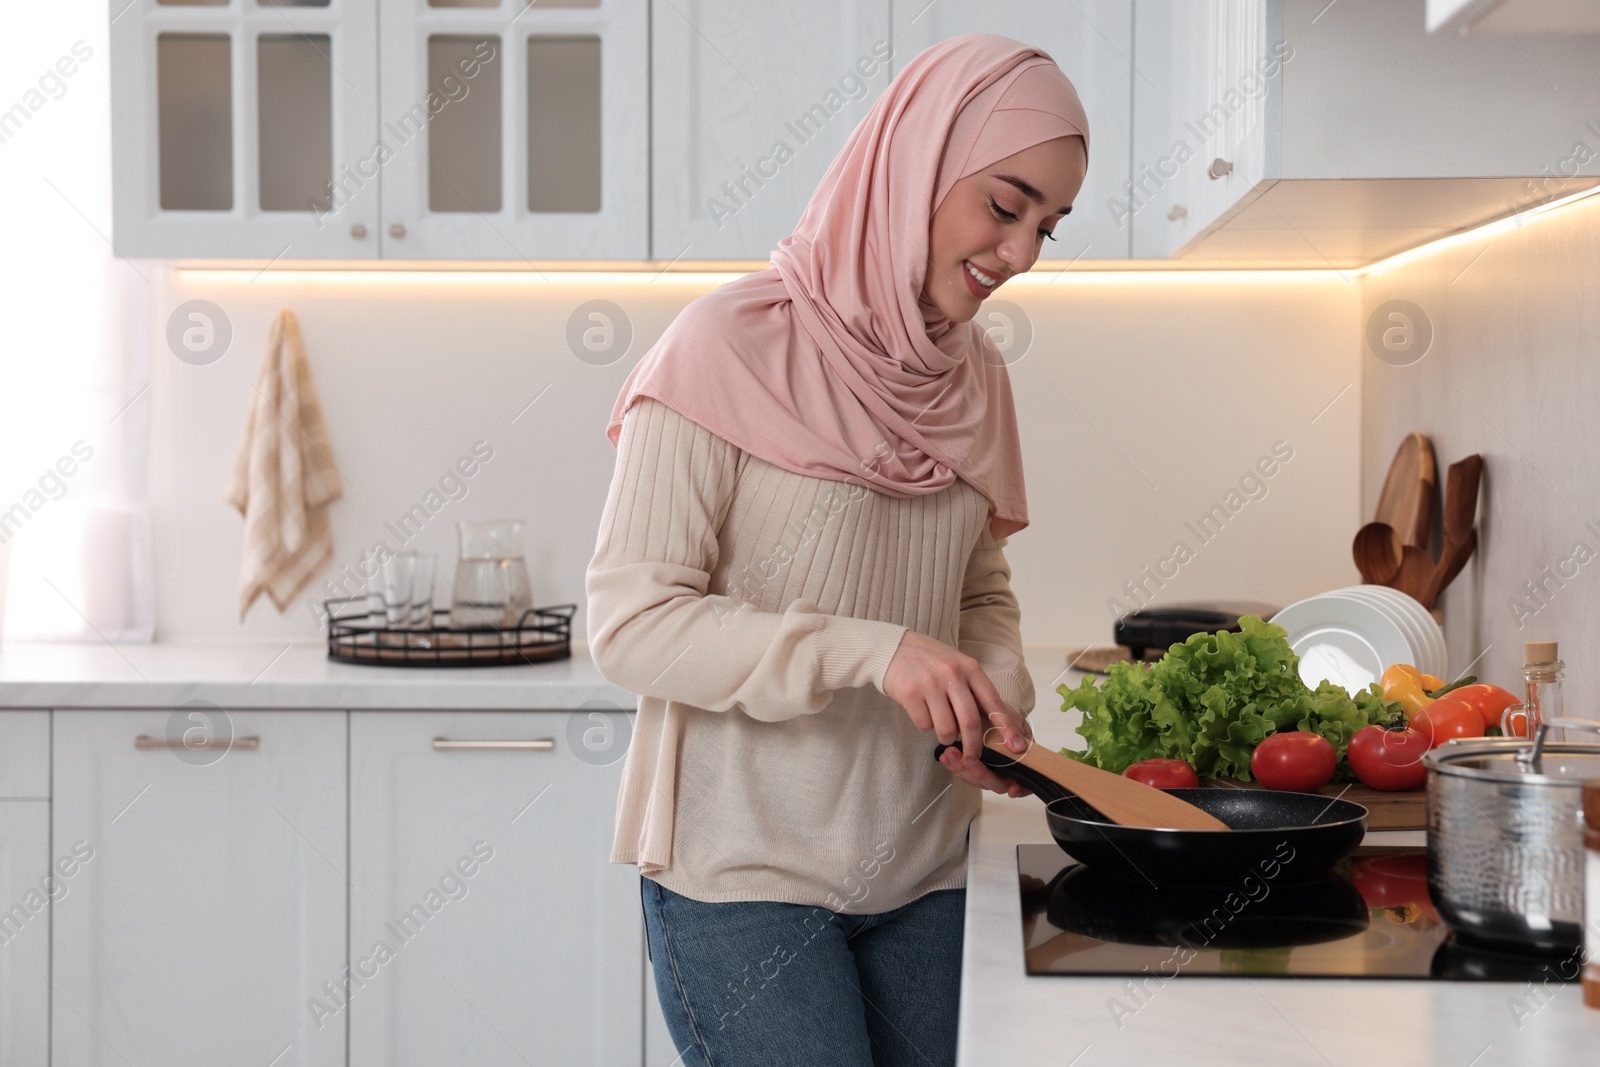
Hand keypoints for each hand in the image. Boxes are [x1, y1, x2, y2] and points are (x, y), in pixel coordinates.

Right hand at [882, 630, 1032, 796]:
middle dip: (974, 746)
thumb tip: (994, 725)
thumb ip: (974, 691)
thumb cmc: (931, 661)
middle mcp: (952, 674)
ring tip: (941, 728)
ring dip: (946, 737)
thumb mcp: (958, 666)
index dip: (1006, 727)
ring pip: (946, 729)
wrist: (893, 647)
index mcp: (970, 668)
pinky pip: (924, 724)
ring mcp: (930, 683)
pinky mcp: (910, 693)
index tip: (1016, 747)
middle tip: (972, 758)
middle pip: (970, 722)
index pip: (993, 703)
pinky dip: (925, 725)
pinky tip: (923, 712)